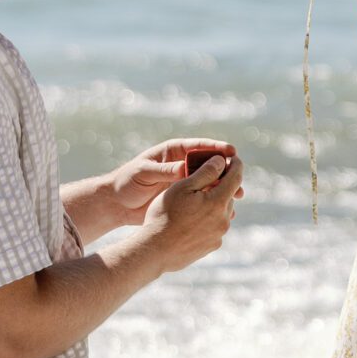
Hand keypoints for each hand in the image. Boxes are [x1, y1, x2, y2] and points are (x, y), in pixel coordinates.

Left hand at [103, 138, 238, 223]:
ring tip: (238, 197)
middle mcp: (181, 165)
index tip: (231, 151)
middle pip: (208, 164)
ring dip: (223, 189)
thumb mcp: (143, 173)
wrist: (117, 204)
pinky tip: (225, 211)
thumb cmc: (126, 183)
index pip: (198, 147)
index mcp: (172, 152)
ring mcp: (183, 182)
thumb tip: (184, 168)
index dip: (216, 148)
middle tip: (239, 177)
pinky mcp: (183, 199)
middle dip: (225, 170)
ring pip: (209, 183)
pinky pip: (202, 199)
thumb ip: (164, 171)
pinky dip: (213, 203)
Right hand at [137, 154, 243, 272]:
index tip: (231, 156)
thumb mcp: (182, 187)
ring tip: (196, 201)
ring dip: (214, 203)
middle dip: (221, 184)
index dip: (235, 164)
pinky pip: (215, 227)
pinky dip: (208, 219)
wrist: (155, 251)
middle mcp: (224, 219)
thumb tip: (221, 160)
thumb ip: (205, 172)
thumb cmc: (164, 215)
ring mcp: (219, 235)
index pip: (236, 177)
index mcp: (218, 202)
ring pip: (222, 211)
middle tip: (207, 178)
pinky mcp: (212, 246)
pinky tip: (191, 220)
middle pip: (229, 195)